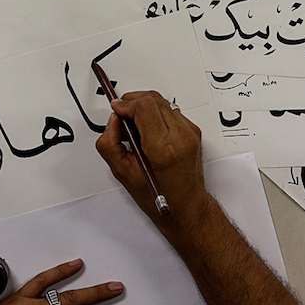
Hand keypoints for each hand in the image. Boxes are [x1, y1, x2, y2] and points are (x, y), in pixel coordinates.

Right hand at [95, 90, 214, 235]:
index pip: (144, 106)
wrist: (186, 205)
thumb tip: (113, 121)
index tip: (117, 109)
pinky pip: (171, 111)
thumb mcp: (123, 172)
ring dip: (144, 107)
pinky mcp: (193, 131)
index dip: (125, 104)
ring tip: (134, 125)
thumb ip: (110, 143)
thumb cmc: (159, 195)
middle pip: (153, 99)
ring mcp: (189, 132)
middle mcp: (180, 137)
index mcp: (163, 148)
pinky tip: (149, 130)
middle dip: (133, 102)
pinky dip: (156, 114)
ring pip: (162, 102)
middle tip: (122, 115)